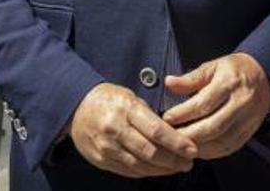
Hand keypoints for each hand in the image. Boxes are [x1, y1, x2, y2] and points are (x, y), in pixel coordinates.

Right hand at [68, 83, 197, 177]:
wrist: (76, 106)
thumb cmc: (109, 99)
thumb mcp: (130, 97)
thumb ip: (149, 115)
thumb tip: (175, 133)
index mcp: (125, 109)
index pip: (156, 130)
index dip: (177, 143)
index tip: (192, 150)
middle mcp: (115, 129)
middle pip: (150, 151)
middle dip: (173, 160)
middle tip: (188, 163)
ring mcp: (106, 147)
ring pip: (140, 165)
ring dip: (162, 170)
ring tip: (177, 167)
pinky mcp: (101, 160)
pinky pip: (128, 171)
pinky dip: (146, 172)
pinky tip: (158, 169)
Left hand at [162, 52, 269, 158]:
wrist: (262, 75)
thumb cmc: (232, 70)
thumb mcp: (212, 67)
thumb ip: (191, 78)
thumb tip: (169, 83)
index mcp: (229, 83)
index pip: (203, 103)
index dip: (183, 113)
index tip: (167, 118)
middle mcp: (241, 102)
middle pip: (213, 126)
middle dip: (189, 134)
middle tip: (170, 137)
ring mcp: (248, 119)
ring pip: (222, 140)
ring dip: (200, 146)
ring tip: (181, 145)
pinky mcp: (250, 130)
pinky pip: (230, 146)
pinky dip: (212, 152)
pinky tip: (198, 150)